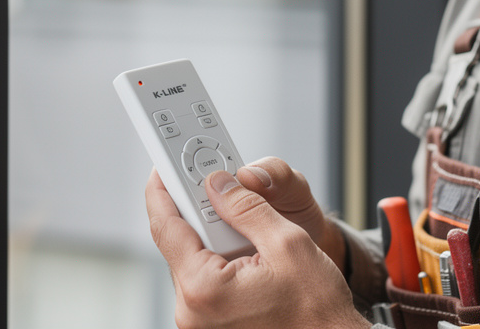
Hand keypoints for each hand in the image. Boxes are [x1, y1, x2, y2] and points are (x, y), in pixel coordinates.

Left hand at [146, 169, 368, 328]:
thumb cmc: (316, 309)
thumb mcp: (287, 243)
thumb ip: (247, 207)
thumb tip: (219, 184)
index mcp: (203, 289)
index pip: (166, 227)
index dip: (163, 190)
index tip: (164, 168)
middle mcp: (192, 310)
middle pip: (179, 243)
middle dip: (199, 213)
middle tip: (221, 189)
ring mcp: (199, 321)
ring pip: (193, 260)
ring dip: (215, 238)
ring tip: (248, 233)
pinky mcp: (210, 324)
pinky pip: (204, 280)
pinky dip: (221, 259)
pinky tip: (247, 253)